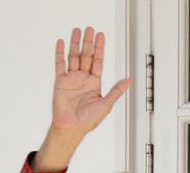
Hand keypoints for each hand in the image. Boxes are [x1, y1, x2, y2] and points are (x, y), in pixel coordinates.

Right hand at [34, 26, 131, 171]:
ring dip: (75, 43)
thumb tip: (130, 80)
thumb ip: (116, 90)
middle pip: (86, 56)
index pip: (98, 61)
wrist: (72, 127)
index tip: (101, 36)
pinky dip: (60, 53)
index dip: (100, 48)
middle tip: (89, 29)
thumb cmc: (88, 121)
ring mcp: (71, 79)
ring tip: (77, 30)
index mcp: (94, 84)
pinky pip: (60, 64)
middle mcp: (83, 79)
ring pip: (73, 57)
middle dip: (88, 42)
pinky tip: (62, 43)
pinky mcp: (60, 82)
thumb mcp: (106, 105)